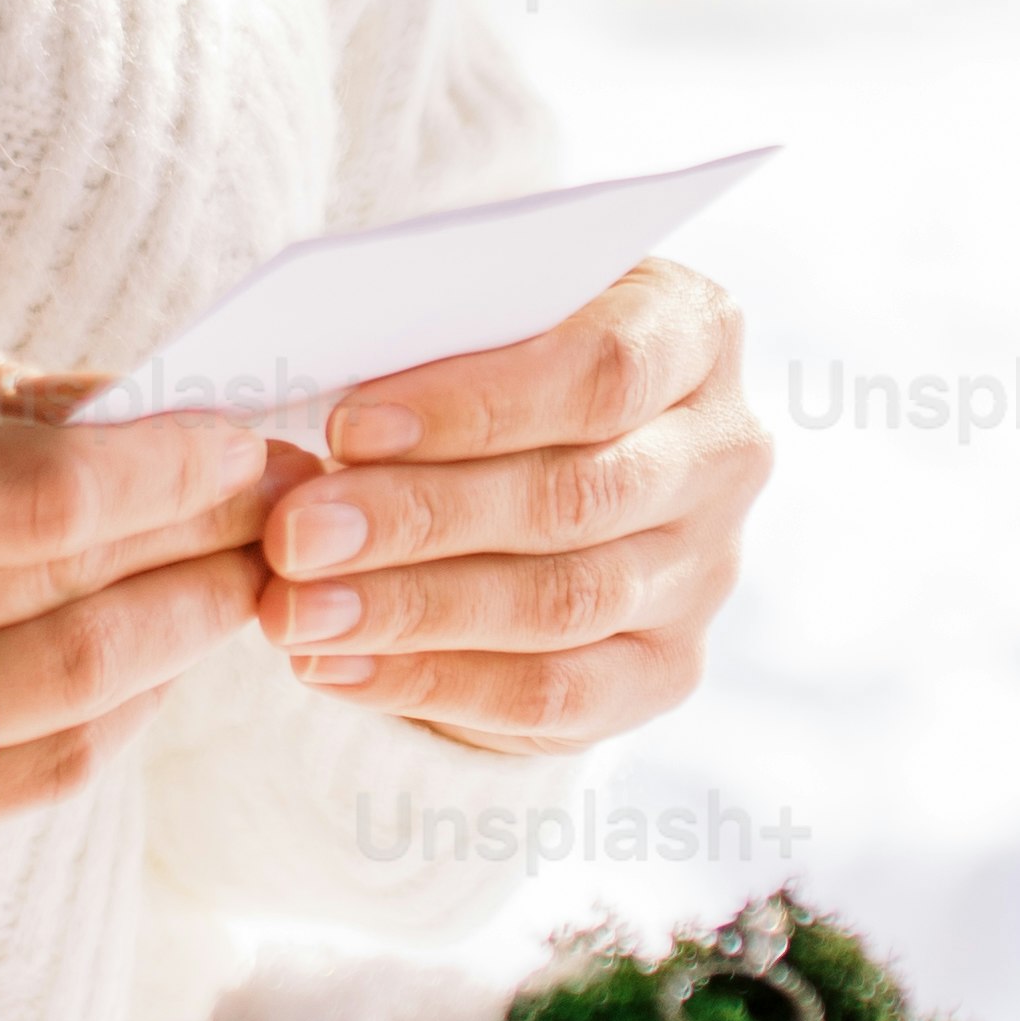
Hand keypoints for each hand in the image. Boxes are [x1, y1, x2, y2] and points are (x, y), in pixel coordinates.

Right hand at [0, 338, 273, 930]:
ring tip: (247, 562)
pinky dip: (130, 706)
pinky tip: (160, 649)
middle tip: (284, 482)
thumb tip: (108, 398)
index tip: (234, 421)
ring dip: (195, 620)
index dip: (158, 458)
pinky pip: (45, 775)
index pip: (17, 490)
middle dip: (206, 525)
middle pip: (66, 584)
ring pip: (78, 690)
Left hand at [257, 256, 770, 753]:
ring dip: (414, 611)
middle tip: (298, 535)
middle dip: (421, 518)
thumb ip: (434, 343)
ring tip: (298, 611)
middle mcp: (721, 453)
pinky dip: (433, 682)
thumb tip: (329, 394)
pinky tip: (337, 667)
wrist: (530, 477)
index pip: (602, 370)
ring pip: (561, 602)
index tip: (347, 426)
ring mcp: (705, 569)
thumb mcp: (478, 326)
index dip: (474, 404)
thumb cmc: (484, 372)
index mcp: (691, 333)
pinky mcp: (667, 667)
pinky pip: (554, 694)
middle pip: (574, 495)